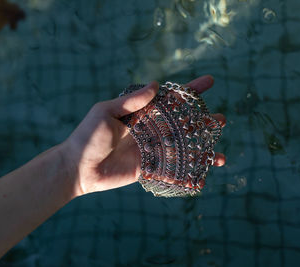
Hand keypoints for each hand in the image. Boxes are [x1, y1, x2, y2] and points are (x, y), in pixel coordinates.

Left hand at [62, 75, 226, 197]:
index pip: (170, 99)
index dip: (190, 91)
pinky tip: (204, 172)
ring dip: (201, 148)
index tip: (209, 82)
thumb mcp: (105, 112)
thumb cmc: (87, 137)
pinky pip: (172, 168)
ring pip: (182, 146)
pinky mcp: (149, 169)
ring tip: (220, 153)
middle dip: (203, 122)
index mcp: (142, 113)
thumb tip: (156, 85)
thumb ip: (131, 102)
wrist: (77, 168)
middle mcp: (150, 130)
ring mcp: (151, 150)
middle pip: (182, 123)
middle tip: (222, 119)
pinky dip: (189, 170)